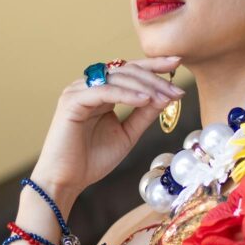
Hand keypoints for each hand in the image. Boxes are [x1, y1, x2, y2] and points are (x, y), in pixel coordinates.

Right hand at [31, 56, 183, 202]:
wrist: (67, 181)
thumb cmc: (93, 160)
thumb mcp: (127, 134)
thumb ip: (144, 114)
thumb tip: (167, 96)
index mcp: (100, 91)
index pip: (129, 71)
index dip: (153, 66)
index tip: (178, 63)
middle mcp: (88, 86)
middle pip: (126, 70)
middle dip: (155, 78)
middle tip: (177, 89)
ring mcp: (78, 90)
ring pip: (117, 77)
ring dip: (145, 86)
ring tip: (166, 97)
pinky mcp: (71, 101)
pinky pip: (103, 91)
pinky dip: (126, 94)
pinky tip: (145, 100)